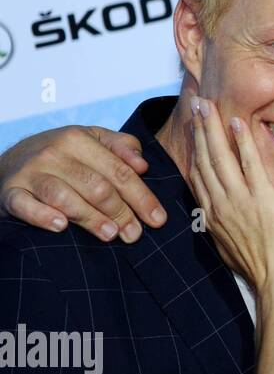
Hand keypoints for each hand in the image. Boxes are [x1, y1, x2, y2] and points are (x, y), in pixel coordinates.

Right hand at [0, 125, 165, 241]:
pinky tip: (61, 227)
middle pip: (96, 187)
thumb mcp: (91, 140)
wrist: (10, 160)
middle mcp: (54, 153)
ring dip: (90, 218)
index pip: (119, 171)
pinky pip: (25, 205)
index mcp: (78, 138)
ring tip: (110, 235)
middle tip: (135, 235)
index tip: (158, 220)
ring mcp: (30, 172)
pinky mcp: (10, 191)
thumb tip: (143, 165)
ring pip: (65, 197)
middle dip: (121, 213)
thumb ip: (120, 147)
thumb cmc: (63, 155)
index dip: (142, 197)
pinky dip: (42, 216)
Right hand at [187, 98, 273, 294]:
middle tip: (196, 104)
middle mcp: (220, 204)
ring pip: (220, 157)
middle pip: (204, 160)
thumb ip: (221, 226)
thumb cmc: (258, 266)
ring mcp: (239, 200)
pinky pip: (249, 163)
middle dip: (199, 130)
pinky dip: (242, 141)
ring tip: (208, 105)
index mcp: (211, 215)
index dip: (194, 149)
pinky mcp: (261, 197)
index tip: (193, 129)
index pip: (198, 175)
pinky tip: (237, 122)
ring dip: (213, 128)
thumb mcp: (228, 245)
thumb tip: (216, 218)